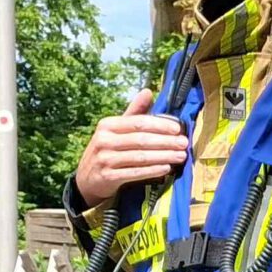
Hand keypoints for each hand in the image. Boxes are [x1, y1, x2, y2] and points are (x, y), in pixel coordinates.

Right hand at [74, 87, 188, 206]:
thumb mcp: (115, 130)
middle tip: (184, 143)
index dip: (160, 125)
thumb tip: (149, 91)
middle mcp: (104, 140)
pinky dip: (152, 171)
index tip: (178, 129)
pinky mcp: (108, 177)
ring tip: (180, 156)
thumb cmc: (107, 151)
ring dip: (163, 156)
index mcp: (108, 125)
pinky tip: (166, 168)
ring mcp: (105, 159)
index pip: (138, 122)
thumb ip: (133, 112)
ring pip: (140, 157)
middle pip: (141, 140)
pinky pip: (135, 173)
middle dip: (166, 142)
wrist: (87, 179)